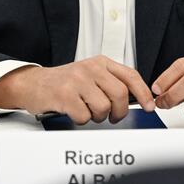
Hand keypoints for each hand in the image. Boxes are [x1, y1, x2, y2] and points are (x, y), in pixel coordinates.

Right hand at [0, 55, 154, 123]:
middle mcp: (90, 68)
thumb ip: (110, 82)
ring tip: (86, 111)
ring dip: (97, 117)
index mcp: (100, 63)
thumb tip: (136, 99)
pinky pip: (84, 116)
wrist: (33, 84)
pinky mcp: (65, 95)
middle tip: (112, 117)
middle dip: (119, 112)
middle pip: (120, 94)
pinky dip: (80, 120)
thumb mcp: (90, 75)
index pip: (130, 75)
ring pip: (104, 108)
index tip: (150, 106)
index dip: (143, 93)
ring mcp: (77, 80)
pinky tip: (73, 112)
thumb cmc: (64, 83)